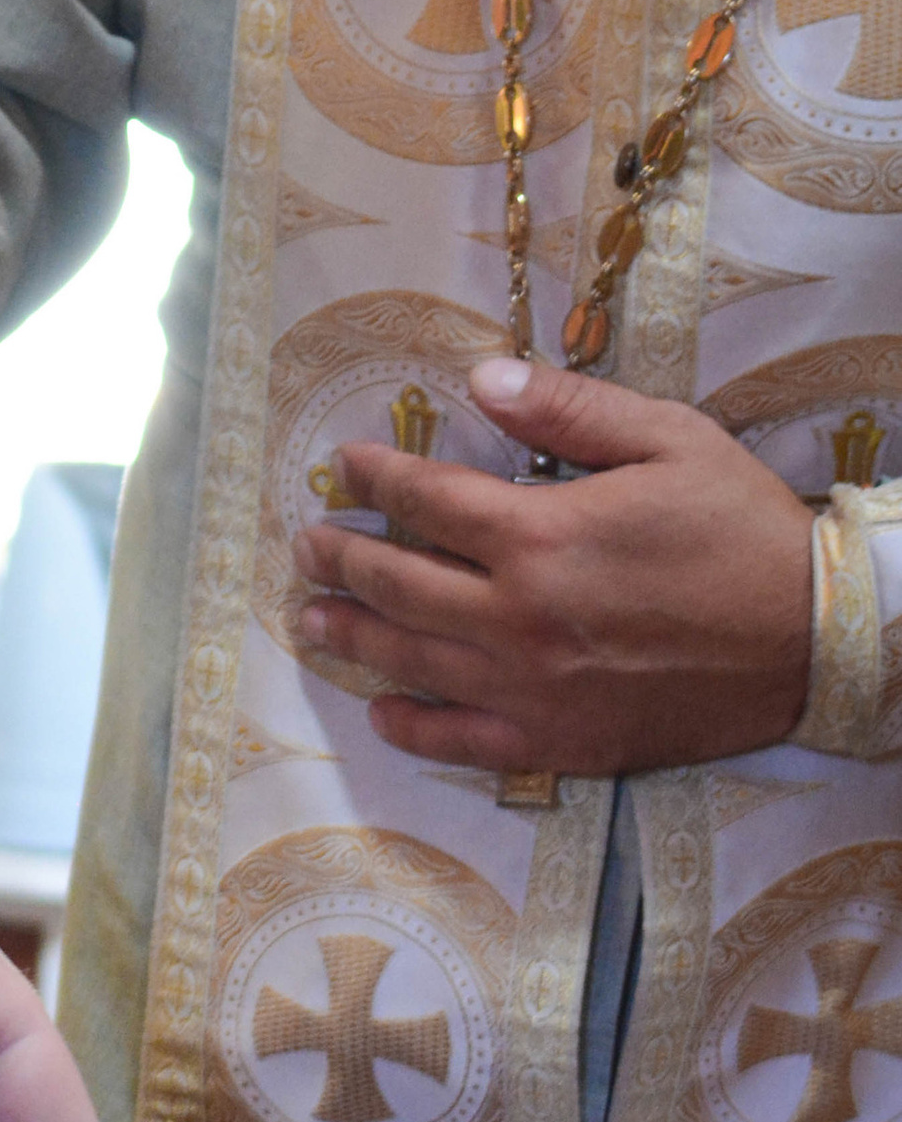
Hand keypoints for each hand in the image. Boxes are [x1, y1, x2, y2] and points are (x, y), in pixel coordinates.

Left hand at [291, 357, 814, 779]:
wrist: (813, 640)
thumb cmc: (744, 532)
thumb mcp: (668, 440)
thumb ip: (568, 409)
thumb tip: (482, 379)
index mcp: (538, 535)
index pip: (424, 500)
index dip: (374, 479)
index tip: (346, 467)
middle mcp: (516, 616)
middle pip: (397, 583)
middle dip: (341, 558)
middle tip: (308, 545)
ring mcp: (530, 687)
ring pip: (411, 661)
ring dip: (352, 635)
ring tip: (312, 618)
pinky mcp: (556, 742)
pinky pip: (459, 740)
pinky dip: (411, 726)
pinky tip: (384, 709)